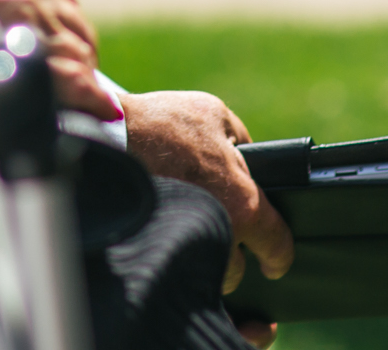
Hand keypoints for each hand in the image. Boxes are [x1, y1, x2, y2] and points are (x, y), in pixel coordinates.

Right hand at [121, 89, 293, 338]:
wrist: (108, 137)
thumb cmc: (164, 124)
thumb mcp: (214, 114)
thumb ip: (241, 139)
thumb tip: (247, 156)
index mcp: (244, 205)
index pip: (277, 246)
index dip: (278, 257)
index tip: (273, 264)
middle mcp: (221, 233)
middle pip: (234, 270)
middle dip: (228, 254)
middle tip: (216, 231)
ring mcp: (187, 246)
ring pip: (203, 273)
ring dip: (200, 257)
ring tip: (187, 232)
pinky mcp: (157, 250)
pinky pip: (176, 267)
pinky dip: (175, 258)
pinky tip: (168, 240)